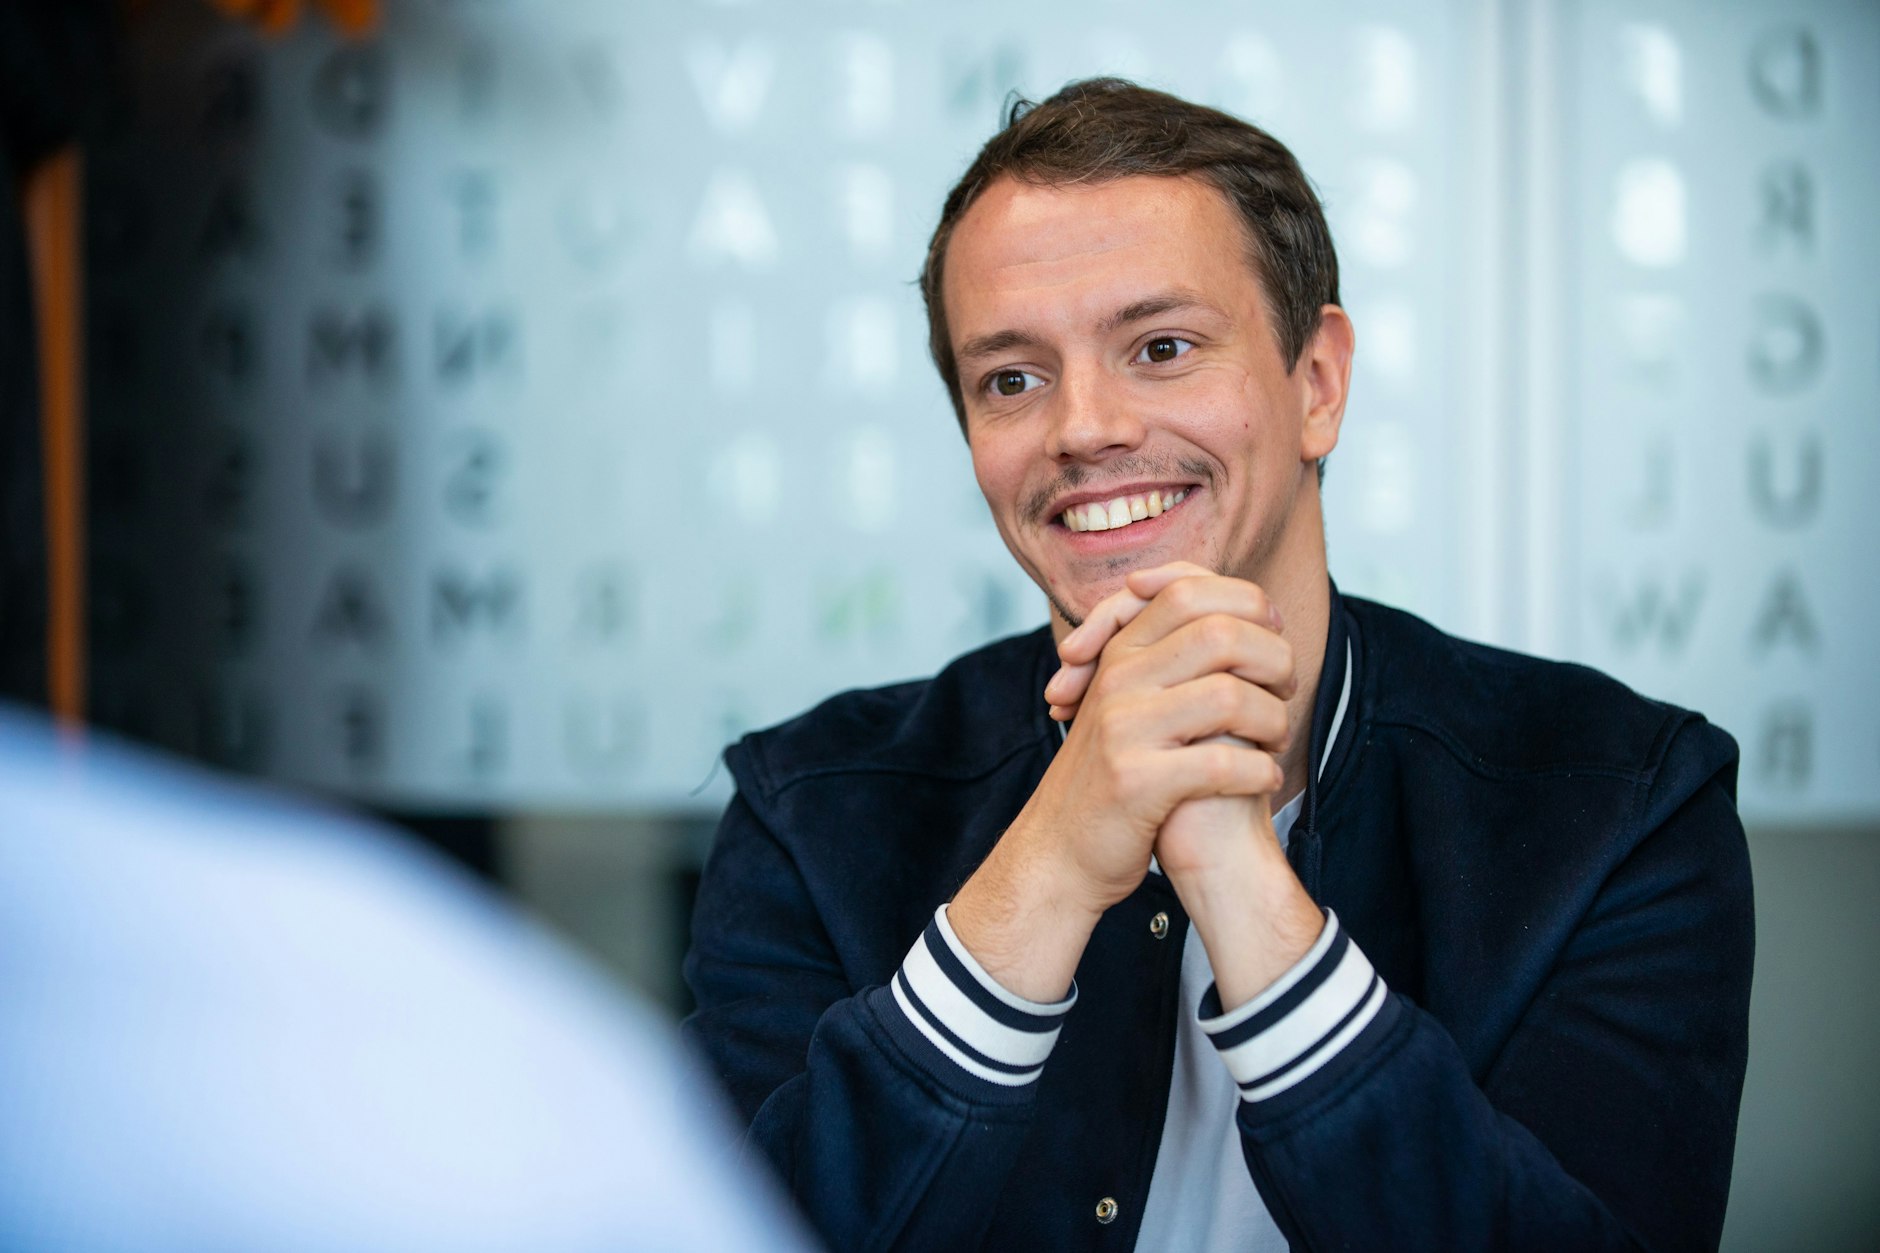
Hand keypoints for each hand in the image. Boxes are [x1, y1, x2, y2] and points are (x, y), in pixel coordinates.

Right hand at [948, 565, 1296, 998]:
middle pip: (1219, 633)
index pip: (1187, 589)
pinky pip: (1222, 763)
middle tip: (1286, 689)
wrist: (1059, 851)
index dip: (1245, 603)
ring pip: (1230, 696)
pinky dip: (1259, 772)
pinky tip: (1265, 780)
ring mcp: (1123, 729)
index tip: (1271, 633)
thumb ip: (1167, 660)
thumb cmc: (1113, 776)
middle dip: (1273, 659)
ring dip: (1273, 720)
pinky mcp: (1135, 781)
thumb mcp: (1127, 704)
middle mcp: (1116, 680)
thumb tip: (1243, 618)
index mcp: (1118, 654)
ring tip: (1276, 741)